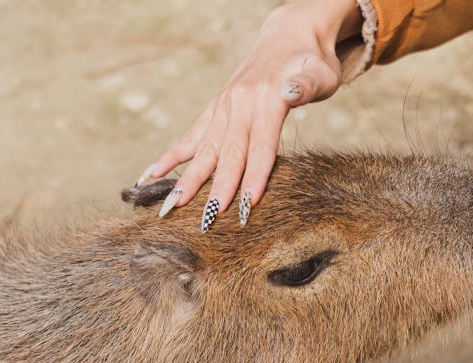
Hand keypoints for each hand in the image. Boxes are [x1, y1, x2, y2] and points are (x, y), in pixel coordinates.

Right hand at [140, 0, 362, 230]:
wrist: (289, 36)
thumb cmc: (312, 62)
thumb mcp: (320, 71)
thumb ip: (306, 84)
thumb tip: (290, 91)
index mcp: (268, 98)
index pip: (262, 145)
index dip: (255, 176)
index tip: (247, 204)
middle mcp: (240, 103)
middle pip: (229, 152)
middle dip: (218, 187)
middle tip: (207, 217)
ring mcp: (224, 107)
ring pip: (205, 148)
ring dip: (189, 177)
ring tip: (172, 203)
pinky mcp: (215, 109)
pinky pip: (191, 135)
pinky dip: (172, 155)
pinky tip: (152, 173)